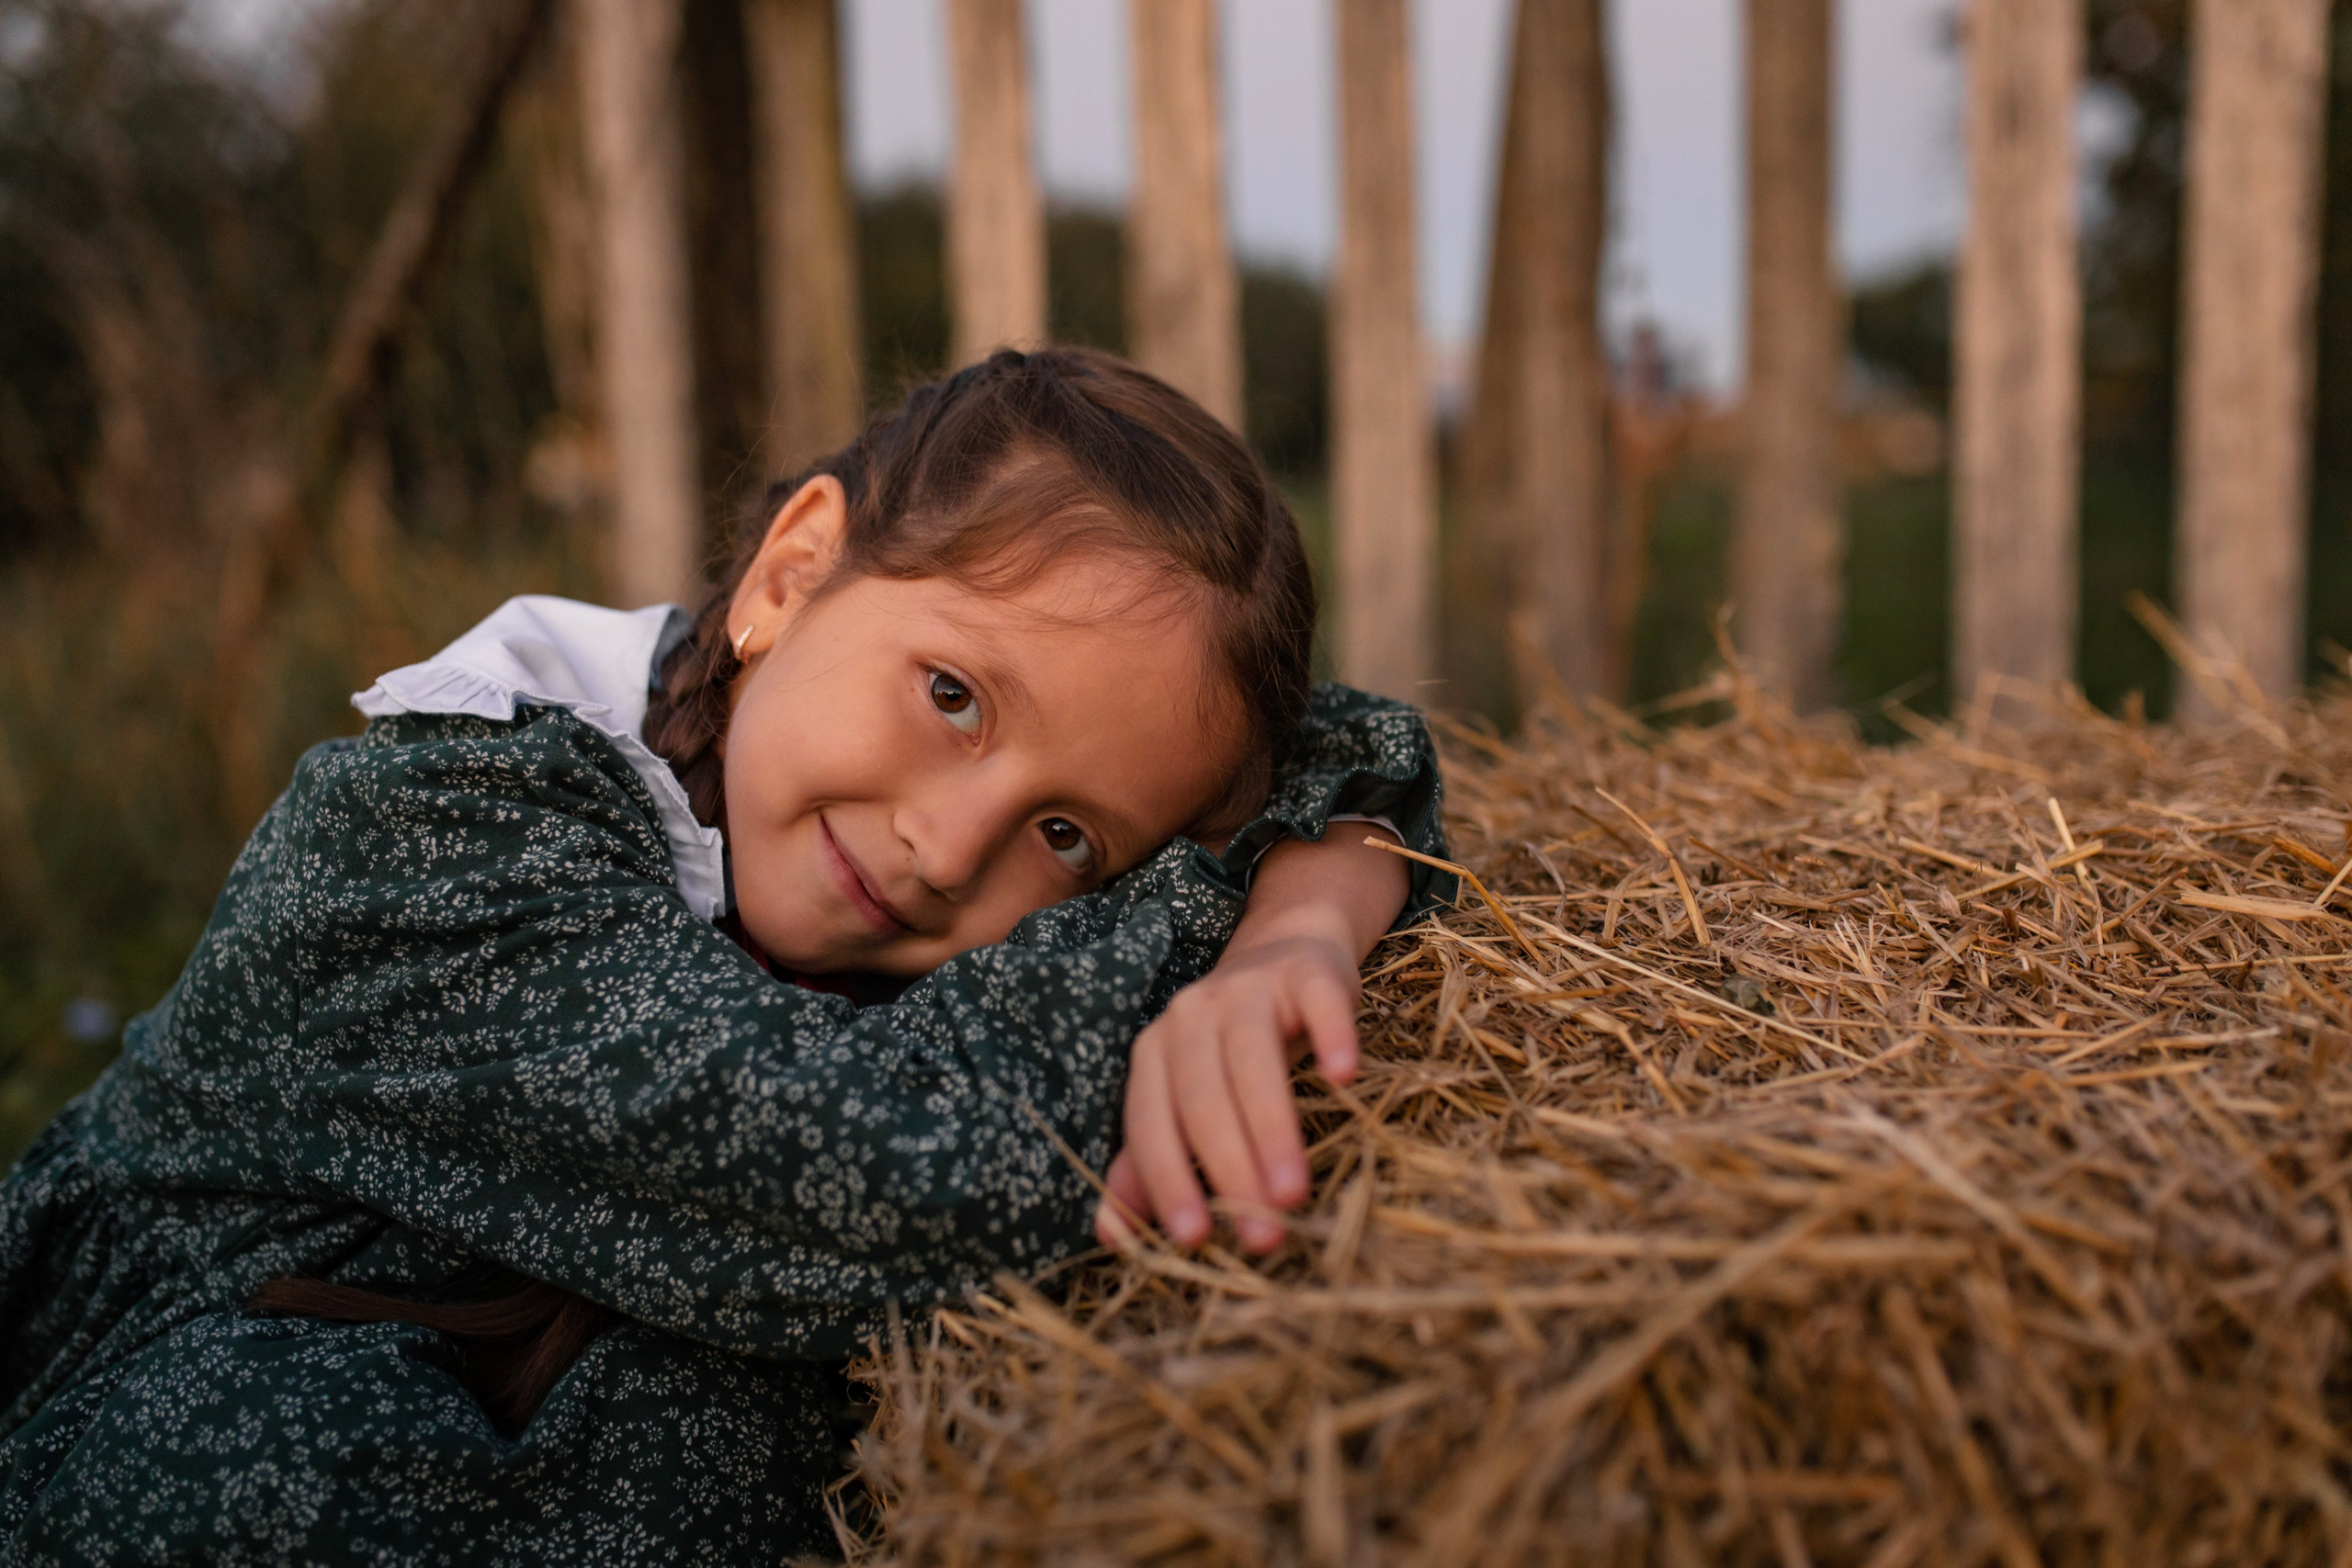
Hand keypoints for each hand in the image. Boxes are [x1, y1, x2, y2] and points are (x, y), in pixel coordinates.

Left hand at [1095, 830, 1408, 1253]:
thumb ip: (1151, 1161)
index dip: (1168, 1180)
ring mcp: (1250, 988)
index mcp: (1154, 1052)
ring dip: (1271, 1128)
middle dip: (1229, 1170)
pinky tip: (1343, 1076)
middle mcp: (1191, 1016)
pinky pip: (1319, 1003)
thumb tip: (1112, 1235)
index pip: (1151, 1121)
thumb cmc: (1233, 1048)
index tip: (1194, 1239)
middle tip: (1261, 1234)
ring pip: (1253, 1059)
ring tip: (1292, 1193)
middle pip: (1203, 1097)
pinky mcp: (1308, 973)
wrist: (1288, 952)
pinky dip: (1331, 1037)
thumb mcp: (1186, 1098)